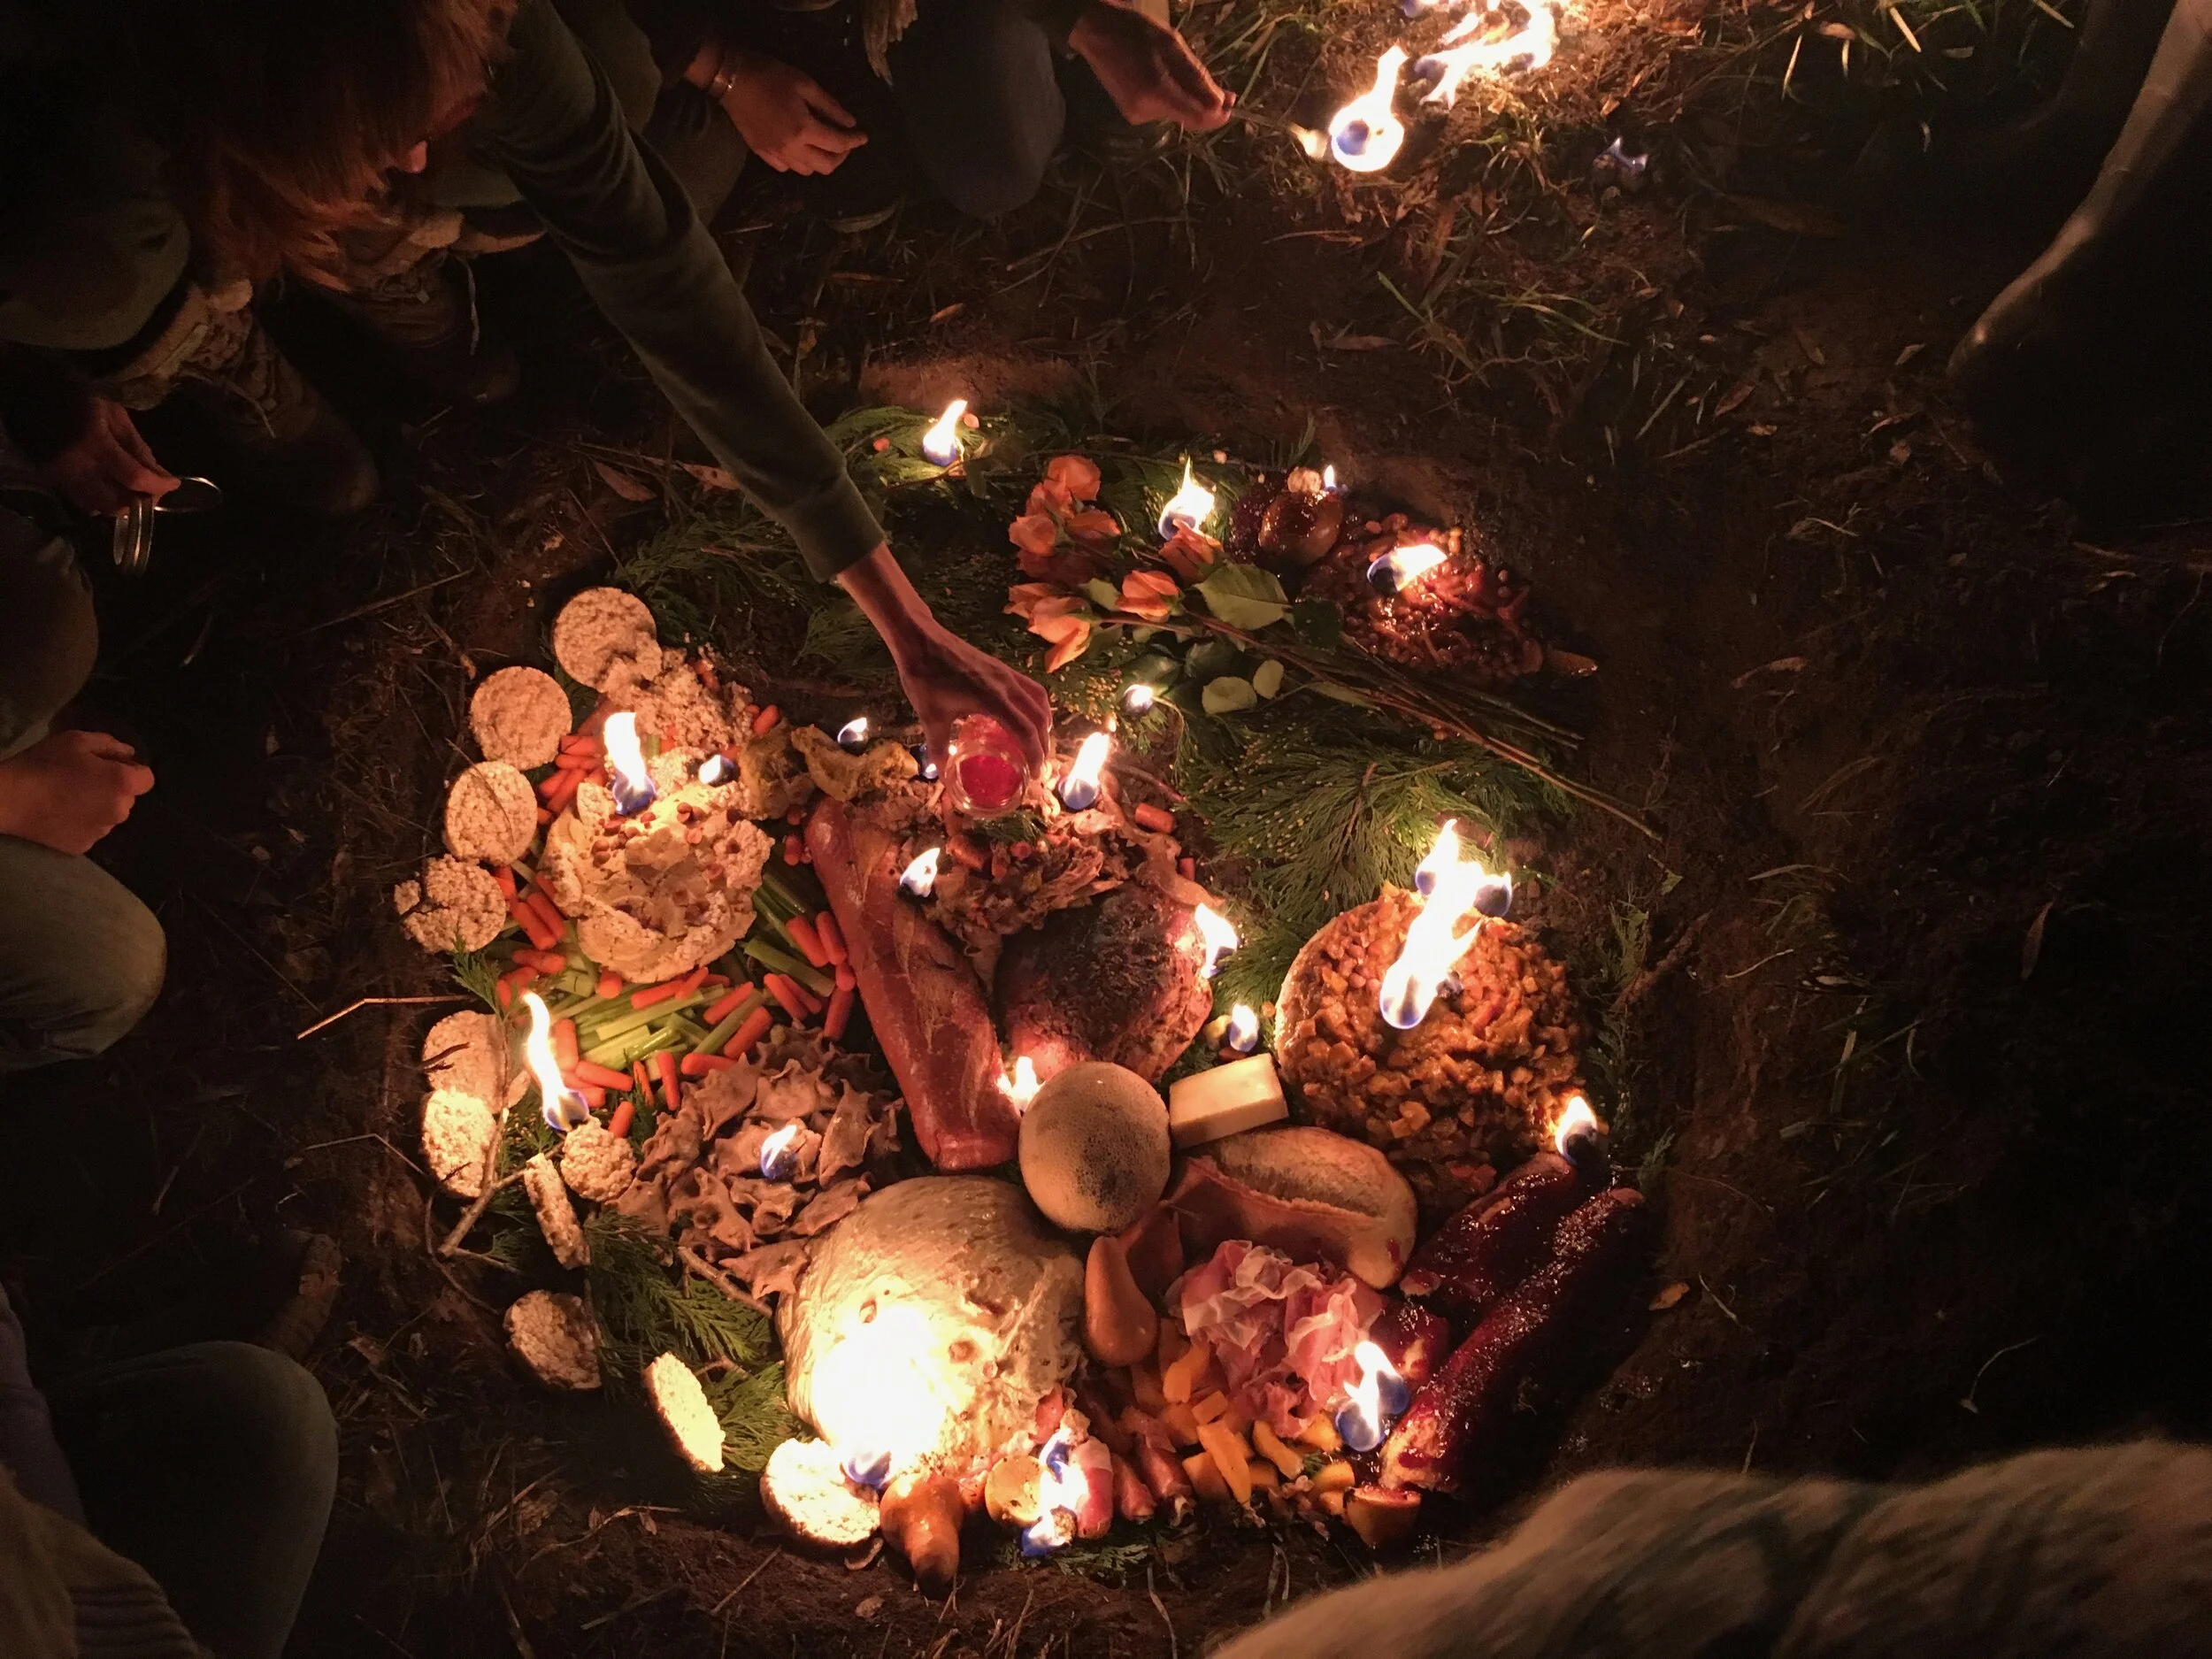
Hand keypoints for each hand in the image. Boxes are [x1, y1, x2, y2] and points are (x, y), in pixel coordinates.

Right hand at [0, 730, 154, 855]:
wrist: (10, 798)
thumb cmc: (45, 764)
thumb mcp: (77, 741)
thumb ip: (111, 746)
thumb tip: (130, 755)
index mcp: (122, 784)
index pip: (146, 778)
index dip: (131, 770)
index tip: (109, 766)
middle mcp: (120, 811)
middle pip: (128, 798)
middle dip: (114, 789)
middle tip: (84, 780)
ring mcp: (102, 832)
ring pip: (110, 816)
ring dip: (100, 807)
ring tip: (70, 797)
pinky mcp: (84, 846)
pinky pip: (92, 830)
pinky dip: (83, 823)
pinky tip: (61, 813)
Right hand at [39, 397, 176, 517]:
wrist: (31, 393)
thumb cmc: (78, 397)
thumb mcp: (114, 413)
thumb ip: (136, 445)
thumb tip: (159, 474)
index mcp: (96, 445)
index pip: (134, 478)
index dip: (158, 486)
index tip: (174, 484)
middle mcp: (79, 468)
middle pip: (117, 503)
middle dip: (142, 502)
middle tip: (155, 490)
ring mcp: (63, 477)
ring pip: (100, 508)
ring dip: (124, 506)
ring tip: (136, 491)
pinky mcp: (54, 481)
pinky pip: (84, 503)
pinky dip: (104, 503)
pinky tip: (113, 489)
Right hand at [712, 45, 866, 175]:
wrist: (732, 79)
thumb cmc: (771, 76)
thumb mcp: (805, 84)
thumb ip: (830, 106)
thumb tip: (850, 123)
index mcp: (804, 129)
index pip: (838, 144)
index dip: (855, 141)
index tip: (863, 136)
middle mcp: (792, 148)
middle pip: (826, 166)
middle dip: (841, 156)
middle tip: (845, 142)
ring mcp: (775, 154)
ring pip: (807, 171)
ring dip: (821, 161)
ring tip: (824, 145)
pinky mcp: (762, 154)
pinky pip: (787, 168)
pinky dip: (799, 163)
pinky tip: (801, 149)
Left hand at [835, 545, 1052, 766]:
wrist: (921, 640)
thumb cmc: (925, 677)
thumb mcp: (930, 716)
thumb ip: (938, 746)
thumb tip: (940, 771)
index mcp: (993, 700)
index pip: (1026, 731)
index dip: (1035, 754)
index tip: (1036, 774)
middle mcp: (1007, 686)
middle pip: (1039, 718)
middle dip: (1044, 743)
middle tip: (1038, 764)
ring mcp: (1007, 674)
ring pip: (1040, 701)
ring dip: (1044, 723)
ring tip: (1038, 741)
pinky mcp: (1002, 667)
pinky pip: (1031, 688)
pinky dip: (1036, 706)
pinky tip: (1025, 715)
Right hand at [1069, 0, 1232, 130]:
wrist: (1097, 32)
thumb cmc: (1136, 32)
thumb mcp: (1173, 45)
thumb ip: (1197, 78)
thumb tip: (1221, 104)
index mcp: (1157, 93)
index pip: (1198, 117)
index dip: (1218, 114)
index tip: (1232, 101)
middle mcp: (1146, 112)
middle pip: (1189, 117)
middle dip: (1206, 105)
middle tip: (1221, 88)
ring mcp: (1137, 115)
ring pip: (1177, 114)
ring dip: (1189, 99)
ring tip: (1184, 73)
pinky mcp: (1132, 114)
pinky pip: (1163, 110)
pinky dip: (1174, 98)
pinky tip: (1167, 78)